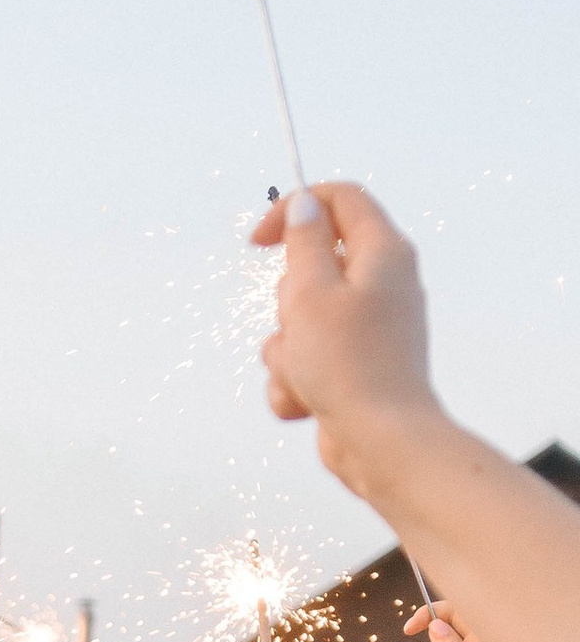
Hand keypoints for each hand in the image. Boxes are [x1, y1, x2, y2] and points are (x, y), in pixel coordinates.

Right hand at [249, 181, 443, 502]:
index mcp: (382, 253)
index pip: (340, 200)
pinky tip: (307, 400)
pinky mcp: (353, 366)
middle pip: (313, 266)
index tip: (259, 241)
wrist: (380, 441)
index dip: (296, 209)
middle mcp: (381, 285)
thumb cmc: (348, 364)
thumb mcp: (312, 291)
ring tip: (303, 371)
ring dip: (286, 350)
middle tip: (297, 321)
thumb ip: (304, 242)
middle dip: (287, 299)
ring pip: (301, 320)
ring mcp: (368, 328)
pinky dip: (296, 381)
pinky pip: (305, 360)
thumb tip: (305, 207)